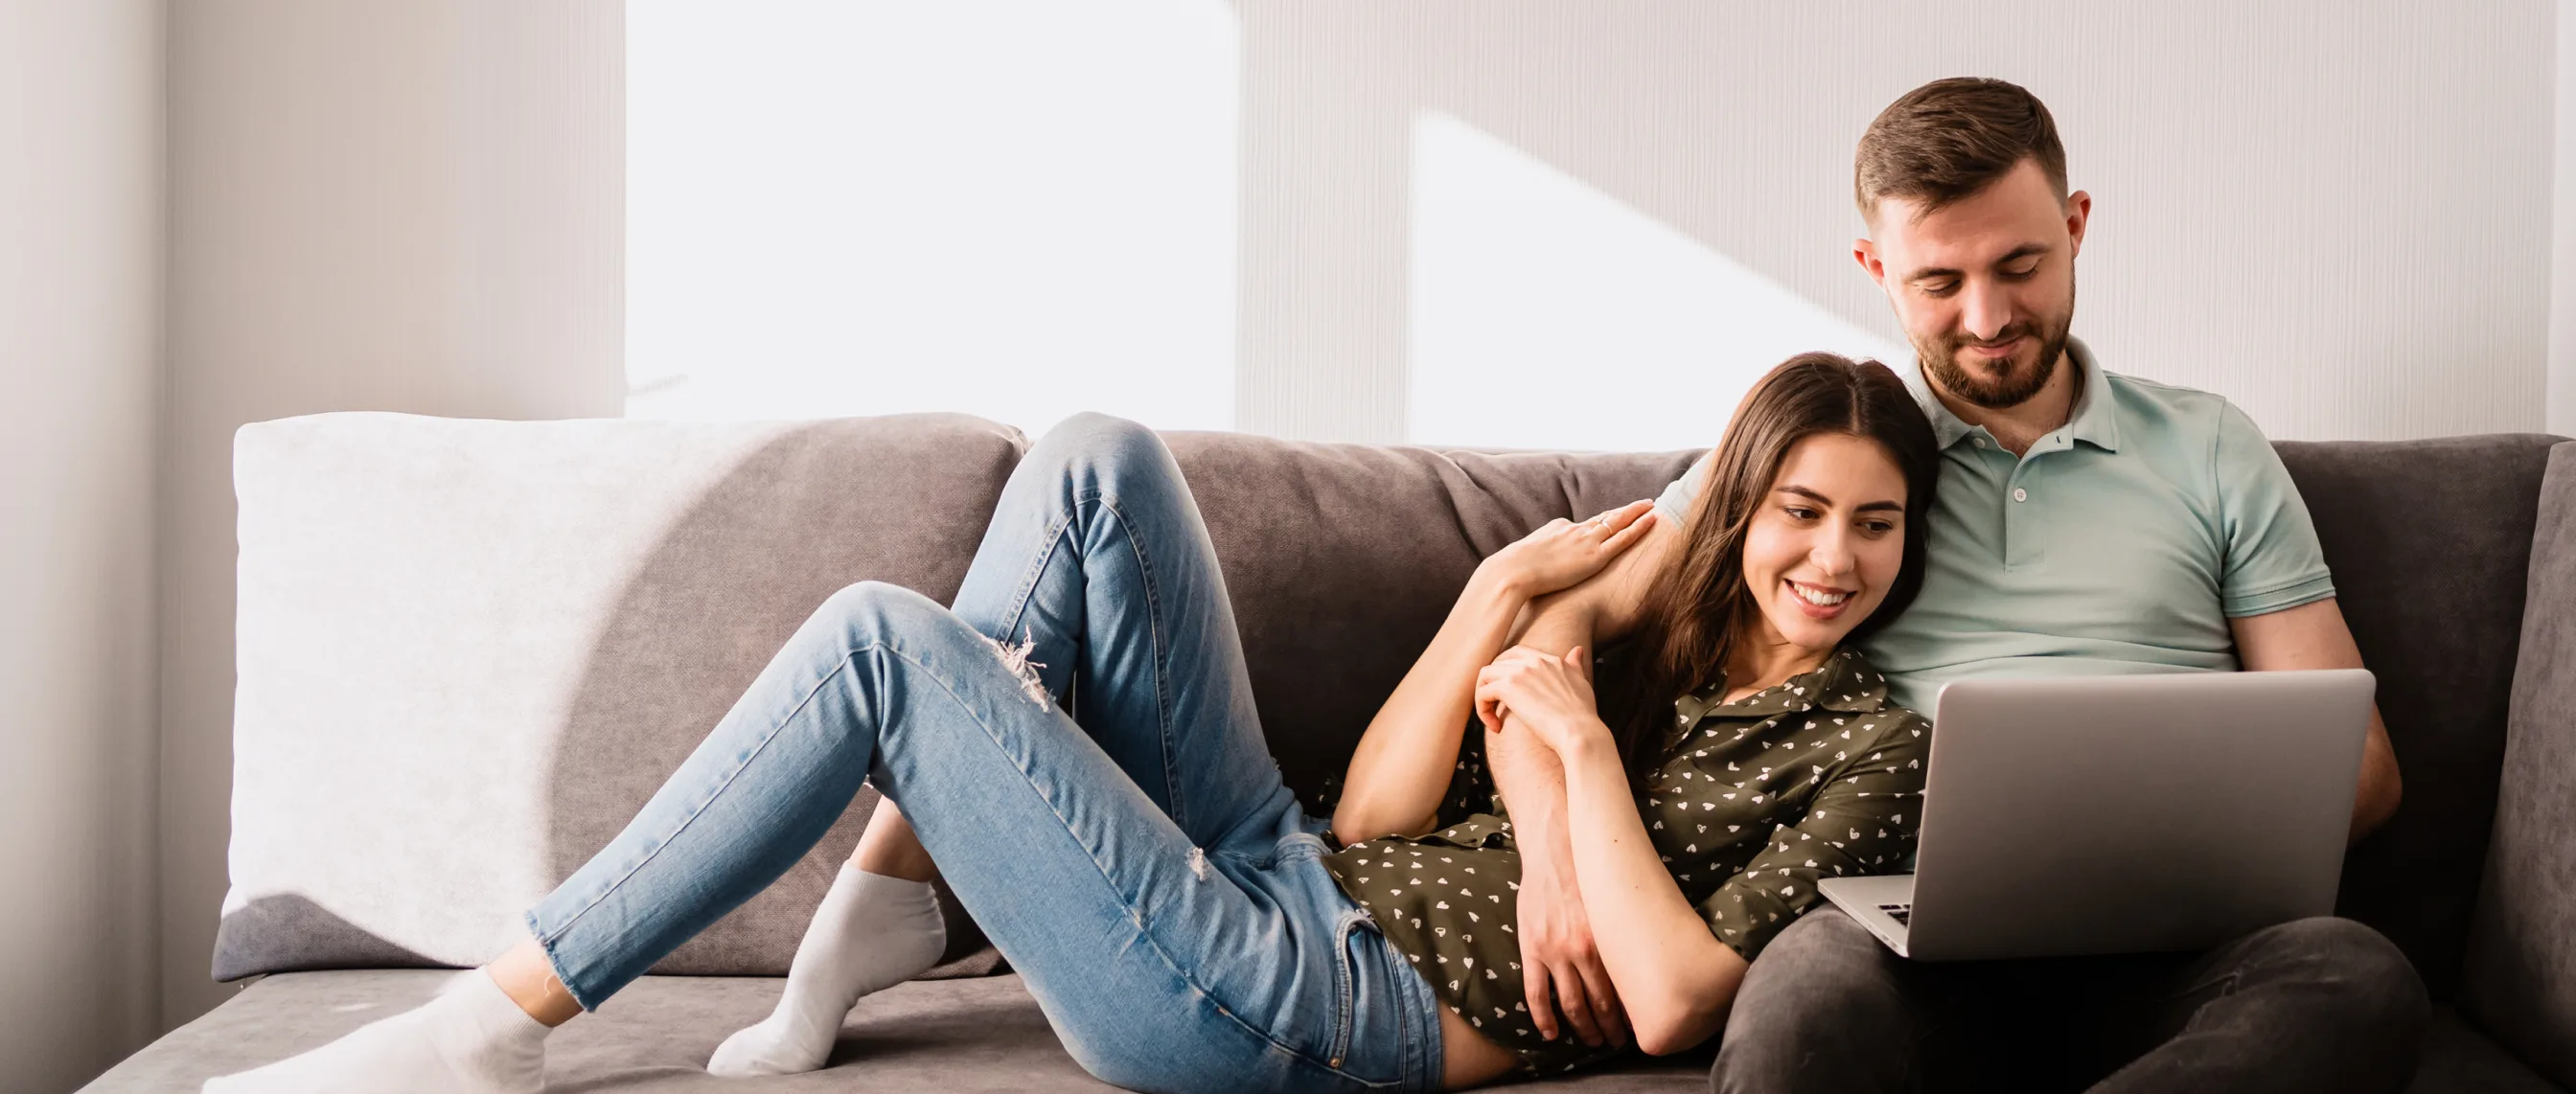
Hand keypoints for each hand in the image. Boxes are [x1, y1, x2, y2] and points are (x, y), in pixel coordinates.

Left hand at [1475, 645, 1604, 754]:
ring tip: (1491, 715)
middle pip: (1499, 661)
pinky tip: (1495, 727)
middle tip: (1495, 703)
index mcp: (1550, 659)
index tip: (1509, 692)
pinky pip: (1482, 693)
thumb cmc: (1582, 716)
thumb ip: (1575, 665)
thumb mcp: (1581, 683)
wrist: (1579, 732)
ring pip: (1485, 674)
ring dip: (1483, 695)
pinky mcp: (1508, 687)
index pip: (1519, 653)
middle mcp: (1534, 661)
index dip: (1508, 670)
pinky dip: (1483, 710)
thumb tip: (1577, 650)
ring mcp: (1520, 672)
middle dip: (1493, 681)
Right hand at [1483, 500, 1658, 597]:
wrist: (1513, 571)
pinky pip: (1623, 538)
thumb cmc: (1513, 570)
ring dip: (1637, 512)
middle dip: (1625, 510)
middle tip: (1643, 502)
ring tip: (1652, 505)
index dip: (1603, 520)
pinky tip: (1652, 519)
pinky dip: (1639, 527)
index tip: (1614, 515)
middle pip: (1605, 517)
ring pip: (1618, 522)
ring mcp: (1586, 541)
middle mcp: (1575, 529)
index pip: (1584, 524)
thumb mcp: (1525, 557)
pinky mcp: (1595, 556)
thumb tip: (1535, 567)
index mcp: (1558, 527)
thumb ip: (1538, 557)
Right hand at [1516, 858, 1628, 1046]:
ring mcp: (1555, 952)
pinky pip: (1536, 993)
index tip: (1636, 1027)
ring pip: (1570, 1004)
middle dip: (1610, 1028)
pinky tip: (1551, 1033)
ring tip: (1592, 1041)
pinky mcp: (1533, 949)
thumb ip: (1618, 934)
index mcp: (1608, 941)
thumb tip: (1637, 959)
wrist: (1554, 849)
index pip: (1622, 990)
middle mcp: (1583, 951)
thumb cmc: (1588, 873)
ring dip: (1583, 1028)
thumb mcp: (1613, 905)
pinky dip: (1543, 1018)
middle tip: (1616, 1042)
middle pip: (1599, 1003)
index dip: (1629, 1014)